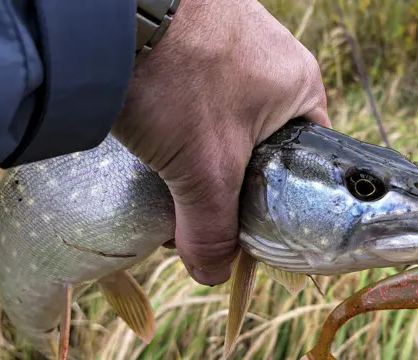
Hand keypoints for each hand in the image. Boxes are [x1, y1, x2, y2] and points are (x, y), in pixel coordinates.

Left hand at [113, 0, 330, 285]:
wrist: (114, 2)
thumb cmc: (180, 77)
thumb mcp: (204, 168)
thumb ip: (213, 230)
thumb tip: (214, 275)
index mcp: (301, 85)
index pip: (304, 161)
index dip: (275, 202)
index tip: (241, 226)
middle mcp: (273, 56)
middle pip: (257, 143)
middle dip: (223, 182)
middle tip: (189, 207)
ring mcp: (230, 37)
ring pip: (220, 118)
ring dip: (193, 151)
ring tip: (159, 169)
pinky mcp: (190, 29)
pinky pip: (192, 89)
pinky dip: (172, 116)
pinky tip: (144, 127)